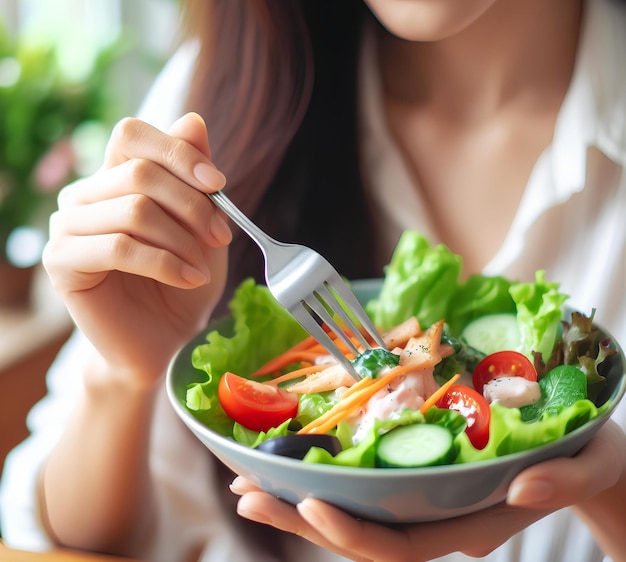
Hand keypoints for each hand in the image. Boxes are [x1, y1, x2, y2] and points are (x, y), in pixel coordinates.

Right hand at [43, 113, 230, 386]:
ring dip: (181, 240)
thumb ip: (193, 174)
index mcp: (113, 177)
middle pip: (139, 173)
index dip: (178, 152)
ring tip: (202, 267)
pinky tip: (188, 277)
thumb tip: (192, 119)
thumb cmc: (183, 279)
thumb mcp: (201, 224)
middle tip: (221, 237)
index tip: (218, 185)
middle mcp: (84, 195)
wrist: (165, 339)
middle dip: (193, 206)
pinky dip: (164, 262)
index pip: (132, 134)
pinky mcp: (62, 263)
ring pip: (133, 210)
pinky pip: (118, 247)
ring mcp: (67, 227)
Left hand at [230, 421, 624, 560]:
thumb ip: (562, 481)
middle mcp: (440, 520)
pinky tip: (292, 468)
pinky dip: (327, 481)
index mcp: (471, 524)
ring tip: (248, 485)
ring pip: (355, 515)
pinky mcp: (421, 481)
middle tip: (246, 496)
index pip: (403, 546)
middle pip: (362, 536)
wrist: (590, 456)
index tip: (308, 505)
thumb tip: (523, 486)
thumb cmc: (590, 456)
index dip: (354, 531)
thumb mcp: (590, 462)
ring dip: (298, 502)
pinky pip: (366, 490)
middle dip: (302, 520)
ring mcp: (426, 504)